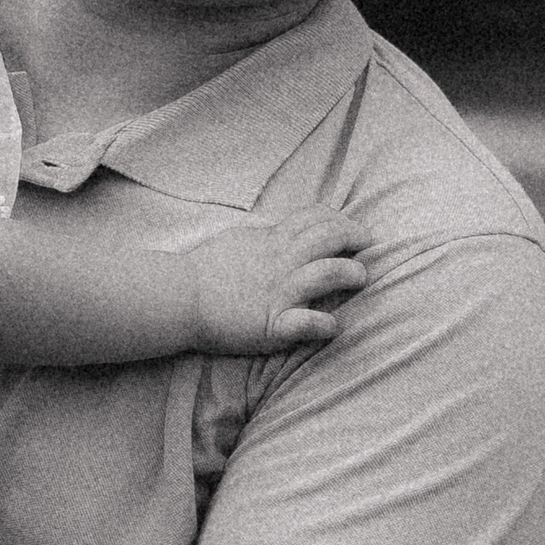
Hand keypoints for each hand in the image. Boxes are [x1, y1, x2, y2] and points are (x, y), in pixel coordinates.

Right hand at [182, 210, 370, 354]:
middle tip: (367, 247)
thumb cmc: (204, 271)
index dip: (341, 220)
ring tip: (359, 278)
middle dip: (355, 238)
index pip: (316, 218)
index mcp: (271, 241)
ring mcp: (278, 292)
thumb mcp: (239, 241)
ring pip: (327, 273)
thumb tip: (286, 233)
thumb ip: (267, 238)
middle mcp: (280, 262)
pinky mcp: (271, 324)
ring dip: (350, 273)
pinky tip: (333, 326)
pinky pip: (306, 323)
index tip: (352, 231)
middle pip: (329, 237)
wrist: (177, 298)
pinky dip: (325, 324)